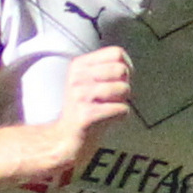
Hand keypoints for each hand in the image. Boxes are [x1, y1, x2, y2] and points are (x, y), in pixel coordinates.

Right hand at [20, 47, 132, 185]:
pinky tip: (107, 121)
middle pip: (122, 70)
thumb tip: (128, 65)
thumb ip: (106, 71)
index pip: (116, 53)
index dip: (126, 67)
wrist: (64, 140)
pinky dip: (120, 117)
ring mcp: (80, 95)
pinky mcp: (86, 114)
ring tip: (107, 110)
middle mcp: (77, 77)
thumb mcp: (89, 83)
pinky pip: (121, 109)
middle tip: (111, 99)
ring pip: (124, 89)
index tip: (119, 81)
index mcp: (79, 65)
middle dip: (124, 86)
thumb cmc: (84, 111)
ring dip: (122, 102)